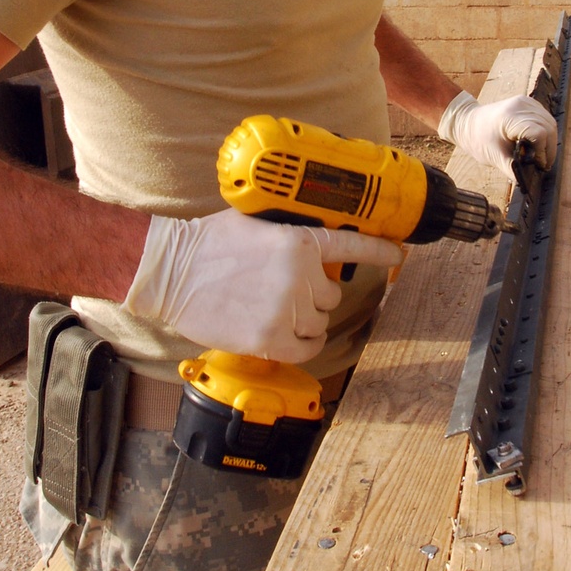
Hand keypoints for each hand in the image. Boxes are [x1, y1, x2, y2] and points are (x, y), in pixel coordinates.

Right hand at [123, 209, 401, 362]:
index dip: (379, 252)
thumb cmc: (209, 242)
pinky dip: (304, 345)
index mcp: (299, 242)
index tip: (398, 253)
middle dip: (314, 294)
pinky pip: (307, 348)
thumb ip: (289, 234)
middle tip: (284, 289)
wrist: (172, 270)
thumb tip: (312, 244)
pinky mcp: (270, 339)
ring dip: (305, 320)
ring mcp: (286, 310)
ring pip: (320, 323)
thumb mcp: (256, 222)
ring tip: (275, 310)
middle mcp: (300, 276)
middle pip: (332, 296)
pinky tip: (288, 336)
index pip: (352, 247)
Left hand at [438, 91, 557, 183]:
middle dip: (549, 149)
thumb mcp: (494, 157)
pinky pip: (545, 118)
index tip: (539, 164)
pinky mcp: (527, 103)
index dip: (543, 152)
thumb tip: (527, 181)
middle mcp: (520, 106)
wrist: (468, 122)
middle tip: (543, 164)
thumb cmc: (478, 139)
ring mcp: (525, 102)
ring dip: (549, 141)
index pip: (539, 133)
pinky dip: (546, 131)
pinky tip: (539, 143)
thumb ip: (512, 169)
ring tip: (542, 156)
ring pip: (550, 122)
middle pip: (548, 127)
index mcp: (510, 117)